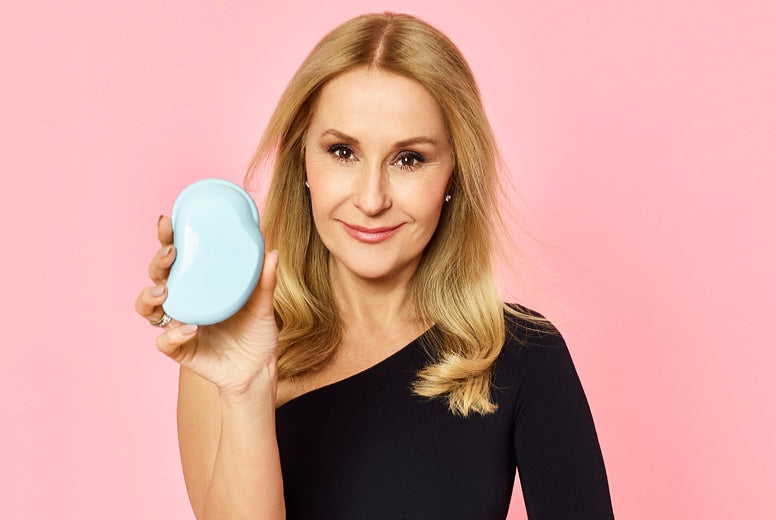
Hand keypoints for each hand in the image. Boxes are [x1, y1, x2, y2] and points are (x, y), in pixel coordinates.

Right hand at [135, 216, 279, 394]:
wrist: (259, 369)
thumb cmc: (256, 333)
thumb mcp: (263, 304)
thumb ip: (265, 280)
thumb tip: (272, 250)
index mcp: (198, 285)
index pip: (176, 258)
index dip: (166, 239)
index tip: (168, 222)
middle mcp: (183, 302)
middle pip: (157, 277)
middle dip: (157, 263)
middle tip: (170, 253)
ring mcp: (177, 325)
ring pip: (147, 308)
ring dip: (149, 297)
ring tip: (165, 291)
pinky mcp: (180, 350)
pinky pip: (165, 342)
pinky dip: (173, 334)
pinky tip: (190, 328)